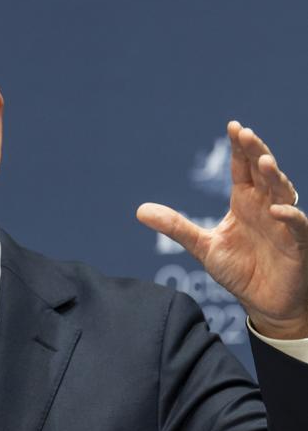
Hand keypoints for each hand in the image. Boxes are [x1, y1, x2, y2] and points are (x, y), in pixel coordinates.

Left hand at [137, 121, 307, 338]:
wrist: (264, 304)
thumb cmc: (239, 270)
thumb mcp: (203, 246)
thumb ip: (176, 226)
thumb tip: (139, 210)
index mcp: (245, 203)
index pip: (243, 169)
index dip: (240, 149)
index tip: (233, 127)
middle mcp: (266, 207)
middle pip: (263, 173)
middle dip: (256, 152)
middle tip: (245, 134)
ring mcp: (284, 224)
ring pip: (283, 192)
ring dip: (275, 177)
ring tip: (264, 162)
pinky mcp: (298, 244)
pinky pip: (297, 226)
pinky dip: (290, 217)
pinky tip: (277, 210)